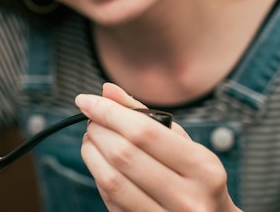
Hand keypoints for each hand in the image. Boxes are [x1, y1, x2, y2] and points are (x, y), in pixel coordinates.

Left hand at [75, 83, 240, 211]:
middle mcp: (188, 198)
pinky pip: (109, 197)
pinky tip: (99, 162)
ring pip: (111, 179)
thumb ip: (145, 115)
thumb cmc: (196, 177)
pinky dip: (97, 174)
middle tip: (91, 121)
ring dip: (91, 152)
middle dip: (97, 130)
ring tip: (91, 138)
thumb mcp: (183, 143)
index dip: (108, 112)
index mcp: (203, 168)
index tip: (85, 100)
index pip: (144, 132)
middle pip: (123, 155)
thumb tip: (107, 91)